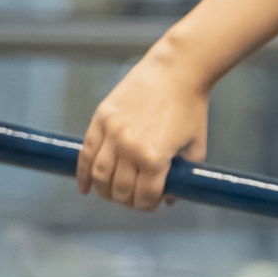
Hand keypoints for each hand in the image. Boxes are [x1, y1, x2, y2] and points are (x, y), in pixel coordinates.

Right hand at [79, 46, 209, 210]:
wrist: (176, 72)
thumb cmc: (191, 110)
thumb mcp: (195, 148)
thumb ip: (183, 176)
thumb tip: (168, 200)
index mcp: (155, 158)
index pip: (144, 196)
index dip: (148, 205)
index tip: (152, 202)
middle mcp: (130, 148)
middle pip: (120, 189)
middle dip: (127, 200)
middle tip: (133, 199)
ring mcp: (112, 132)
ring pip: (99, 174)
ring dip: (104, 190)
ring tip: (111, 194)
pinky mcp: (101, 118)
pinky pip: (86, 153)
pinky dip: (83, 173)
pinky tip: (85, 186)